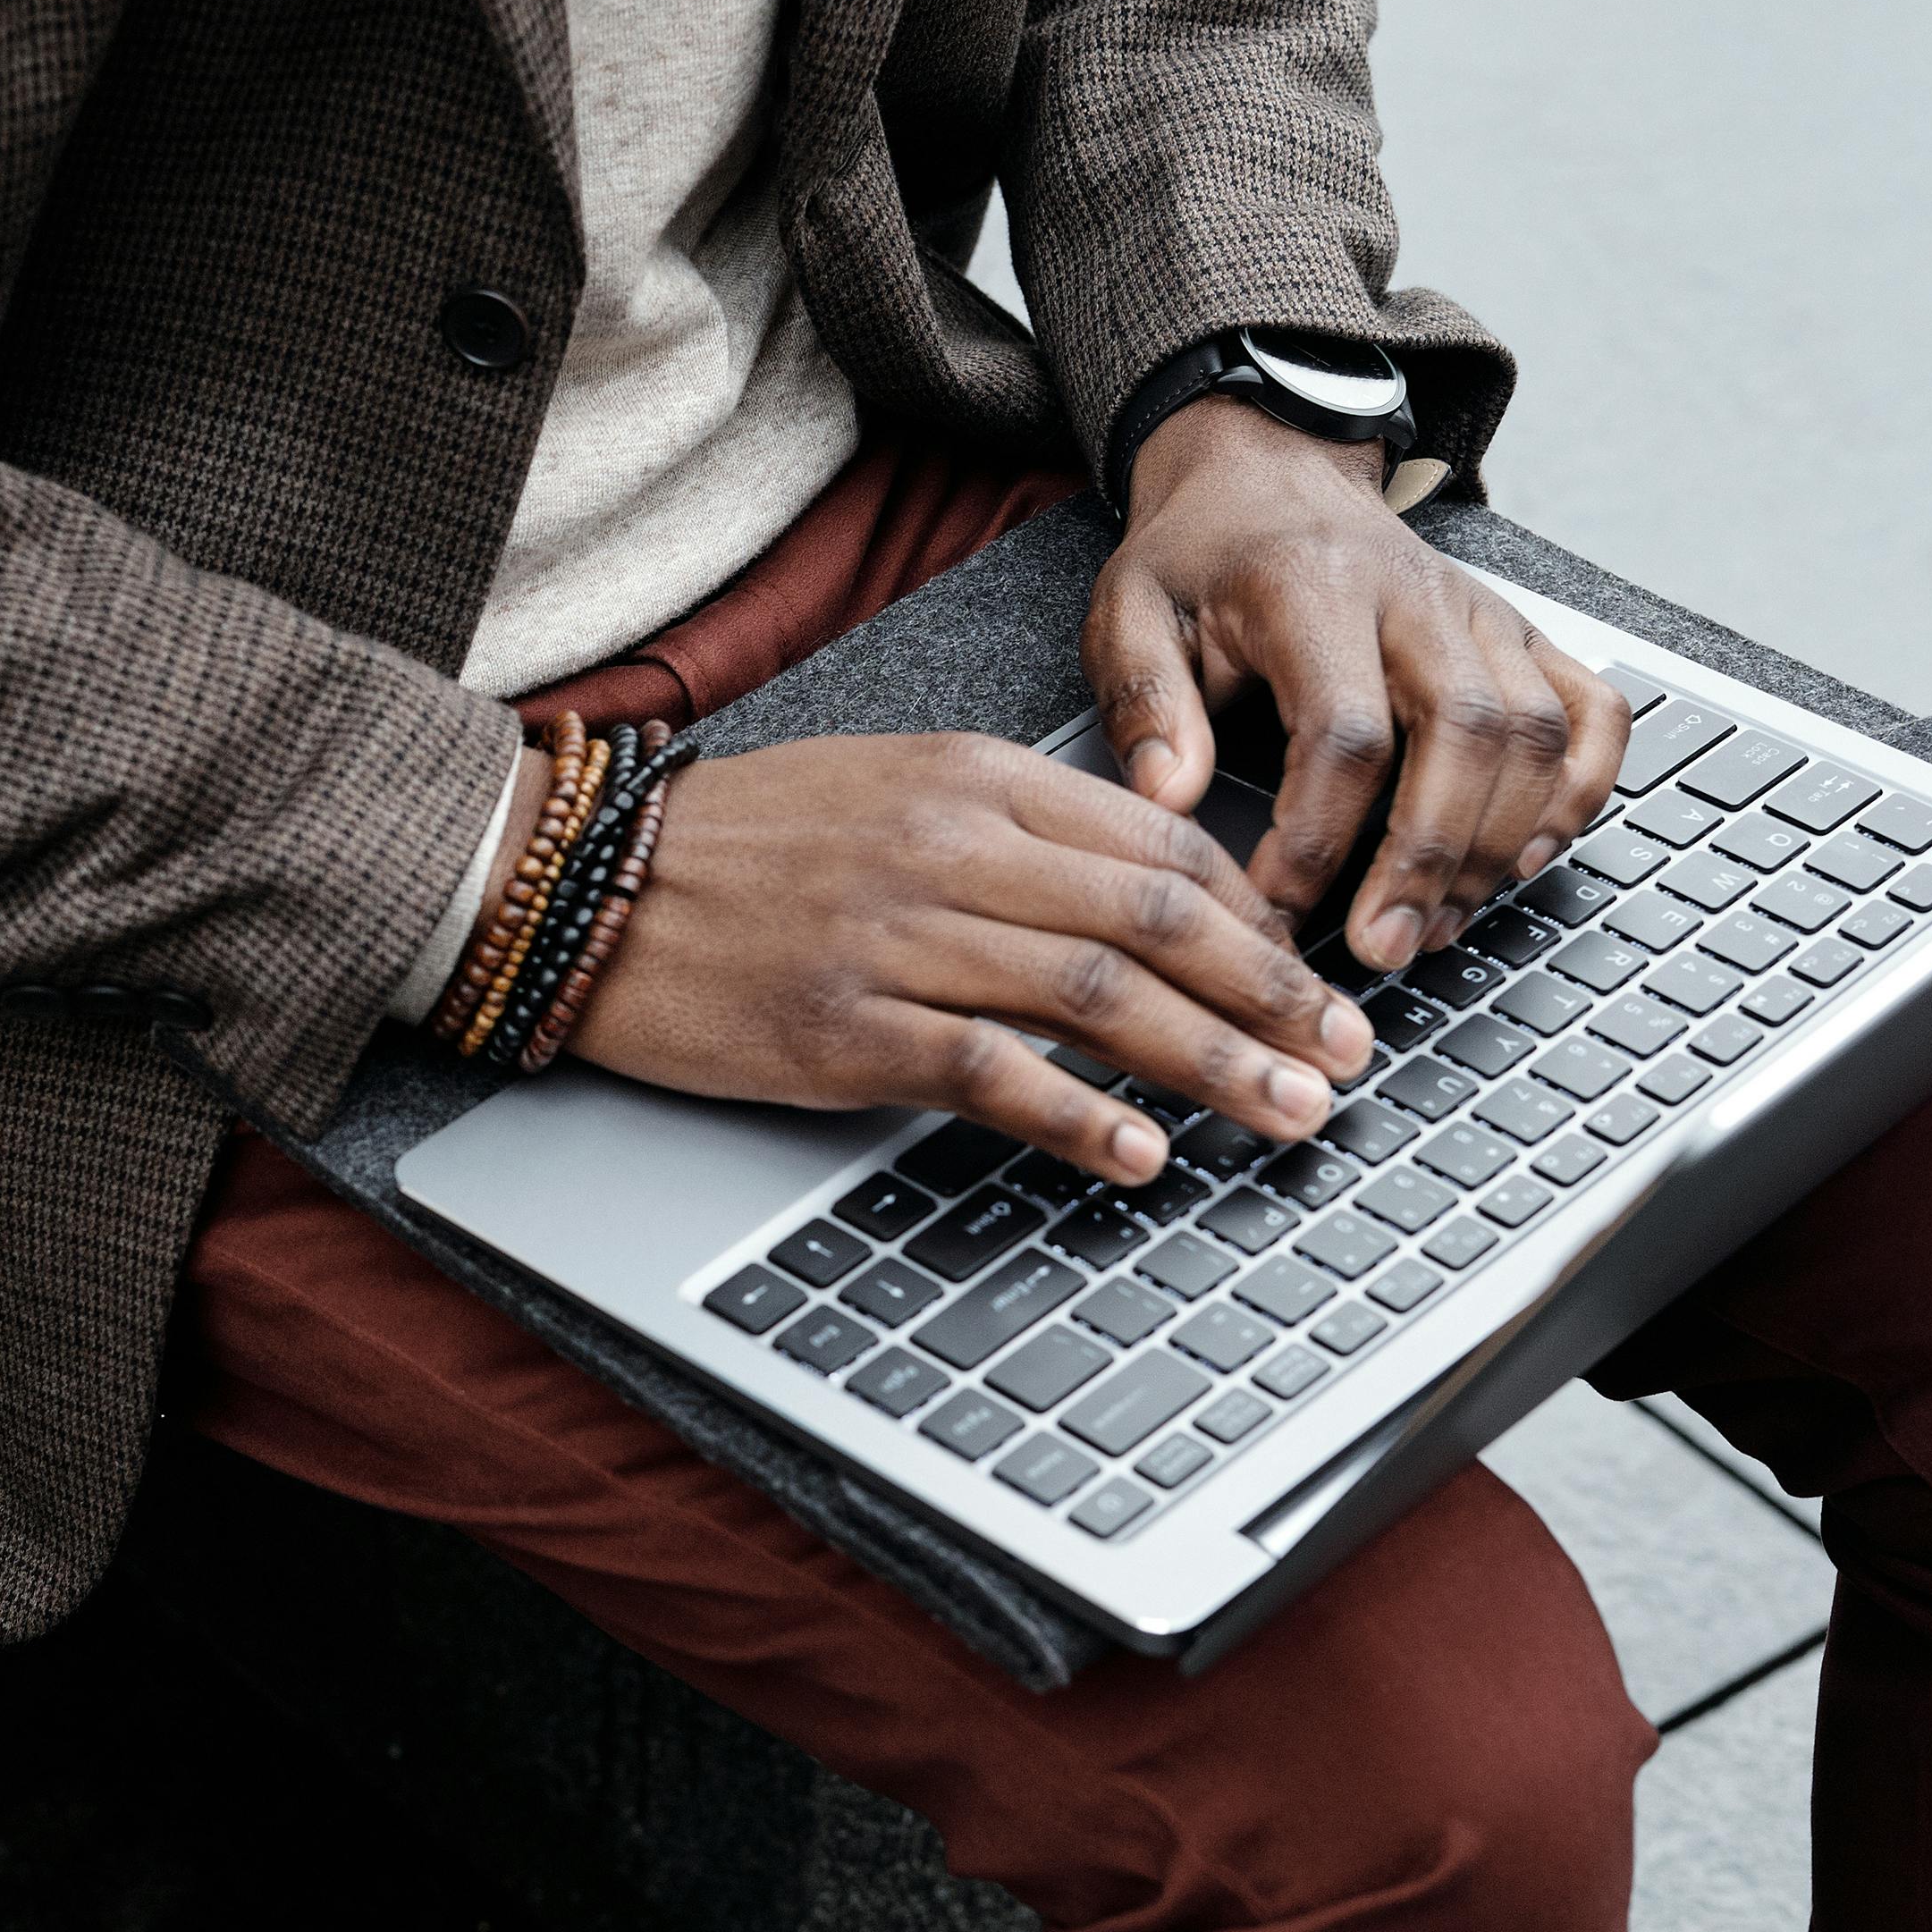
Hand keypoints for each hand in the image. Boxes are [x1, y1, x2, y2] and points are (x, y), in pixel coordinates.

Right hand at [564, 731, 1377, 1184]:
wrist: (585, 886)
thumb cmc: (739, 846)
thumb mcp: (889, 786)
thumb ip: (1013, 825)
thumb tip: (1145, 894)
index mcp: (972, 776)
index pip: (1159, 843)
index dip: (1259, 917)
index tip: (1312, 975)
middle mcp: (950, 847)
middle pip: (1156, 921)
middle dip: (1274, 994)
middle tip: (1346, 1056)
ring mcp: (898, 939)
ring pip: (1098, 998)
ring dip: (1215, 1064)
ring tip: (1288, 1113)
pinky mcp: (844, 1027)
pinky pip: (992, 1073)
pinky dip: (1081, 1118)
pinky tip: (1139, 1155)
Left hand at [1084, 395, 1627, 969]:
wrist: (1271, 473)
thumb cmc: (1203, 557)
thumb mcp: (1131, 610)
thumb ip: (1144, 701)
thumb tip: (1170, 797)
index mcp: (1314, 590)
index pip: (1345, 730)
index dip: (1318, 837)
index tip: (1277, 909)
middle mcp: (1418, 599)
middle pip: (1467, 734)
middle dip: (1430, 858)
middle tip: (1383, 947)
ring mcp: (1483, 617)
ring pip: (1536, 735)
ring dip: (1498, 845)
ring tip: (1433, 926)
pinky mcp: (1524, 636)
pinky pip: (1594, 713)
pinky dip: (1578, 793)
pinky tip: (1523, 861)